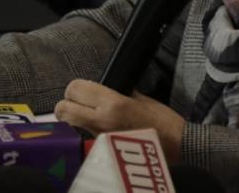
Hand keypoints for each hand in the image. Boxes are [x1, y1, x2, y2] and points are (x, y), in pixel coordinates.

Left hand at [54, 80, 184, 162]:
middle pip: (63, 109)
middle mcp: (101, 121)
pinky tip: (99, 128)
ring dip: (74, 118)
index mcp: (113, 103)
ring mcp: (98, 138)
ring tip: (88, 115)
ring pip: (70, 124)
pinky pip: (84, 136)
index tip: (84, 88)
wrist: (175, 146)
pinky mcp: (100, 151)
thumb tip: (105, 88)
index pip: (75, 89)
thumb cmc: (163, 121)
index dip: (77, 87)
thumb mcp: (141, 98)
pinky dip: (85, 131)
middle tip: (79, 102)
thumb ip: (119, 92)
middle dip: (67, 103)